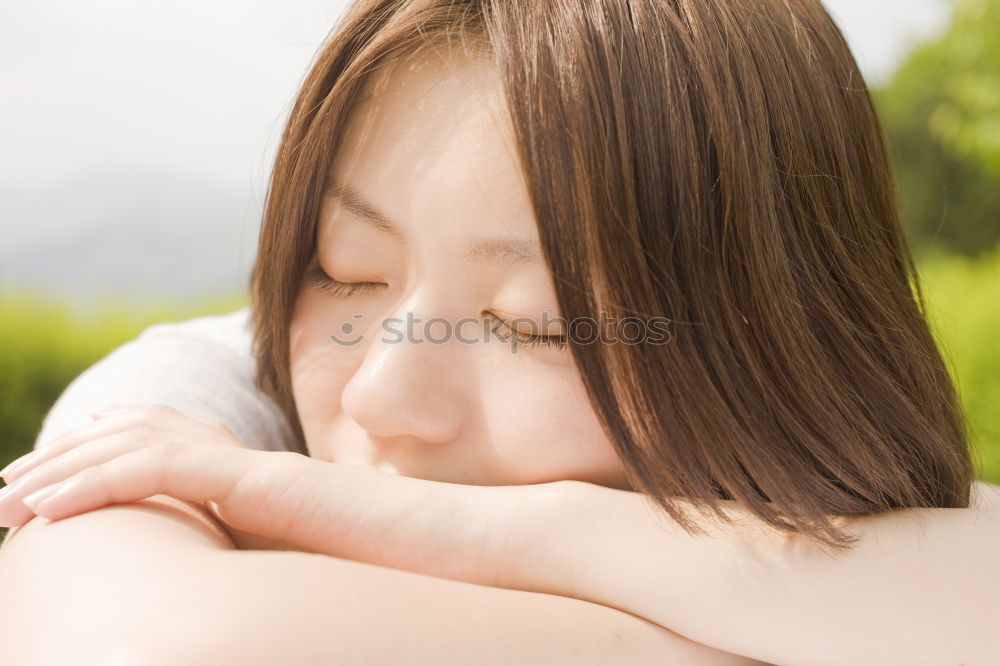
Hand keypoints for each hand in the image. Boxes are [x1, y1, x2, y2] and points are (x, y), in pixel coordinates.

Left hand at [0, 404, 514, 585]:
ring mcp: (262, 473)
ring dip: (66, 467)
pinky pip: (170, 468)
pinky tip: (54, 506)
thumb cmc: (414, 564)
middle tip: (6, 490)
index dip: (109, 455)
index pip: (174, 448)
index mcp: (266, 488)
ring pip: (143, 446)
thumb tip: (252, 591)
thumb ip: (282, 561)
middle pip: (144, 440)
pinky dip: (104, 478)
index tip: (56, 481)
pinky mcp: (270, 488)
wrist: (472, 542)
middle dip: (66, 462)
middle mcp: (257, 470)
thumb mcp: (326, 568)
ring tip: (8, 497)